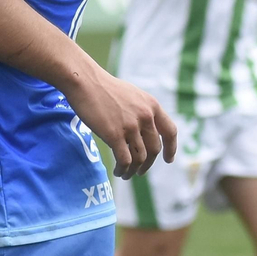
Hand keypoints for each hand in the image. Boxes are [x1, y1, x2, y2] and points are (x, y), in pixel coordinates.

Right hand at [62, 68, 177, 179]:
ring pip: (139, 158)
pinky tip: (118, 171)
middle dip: (148, 164)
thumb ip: (142, 111)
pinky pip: (125, 160)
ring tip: (126, 174)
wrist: (85, 81)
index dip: (171, 148)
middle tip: (140, 171)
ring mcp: (130, 126)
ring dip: (134, 170)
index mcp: (152, 105)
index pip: (170, 131)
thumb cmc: (104, 88)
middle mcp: (145, 116)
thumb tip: (145, 131)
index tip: (168, 160)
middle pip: (154, 149)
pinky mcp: (114, 135)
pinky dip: (123, 169)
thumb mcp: (132, 95)